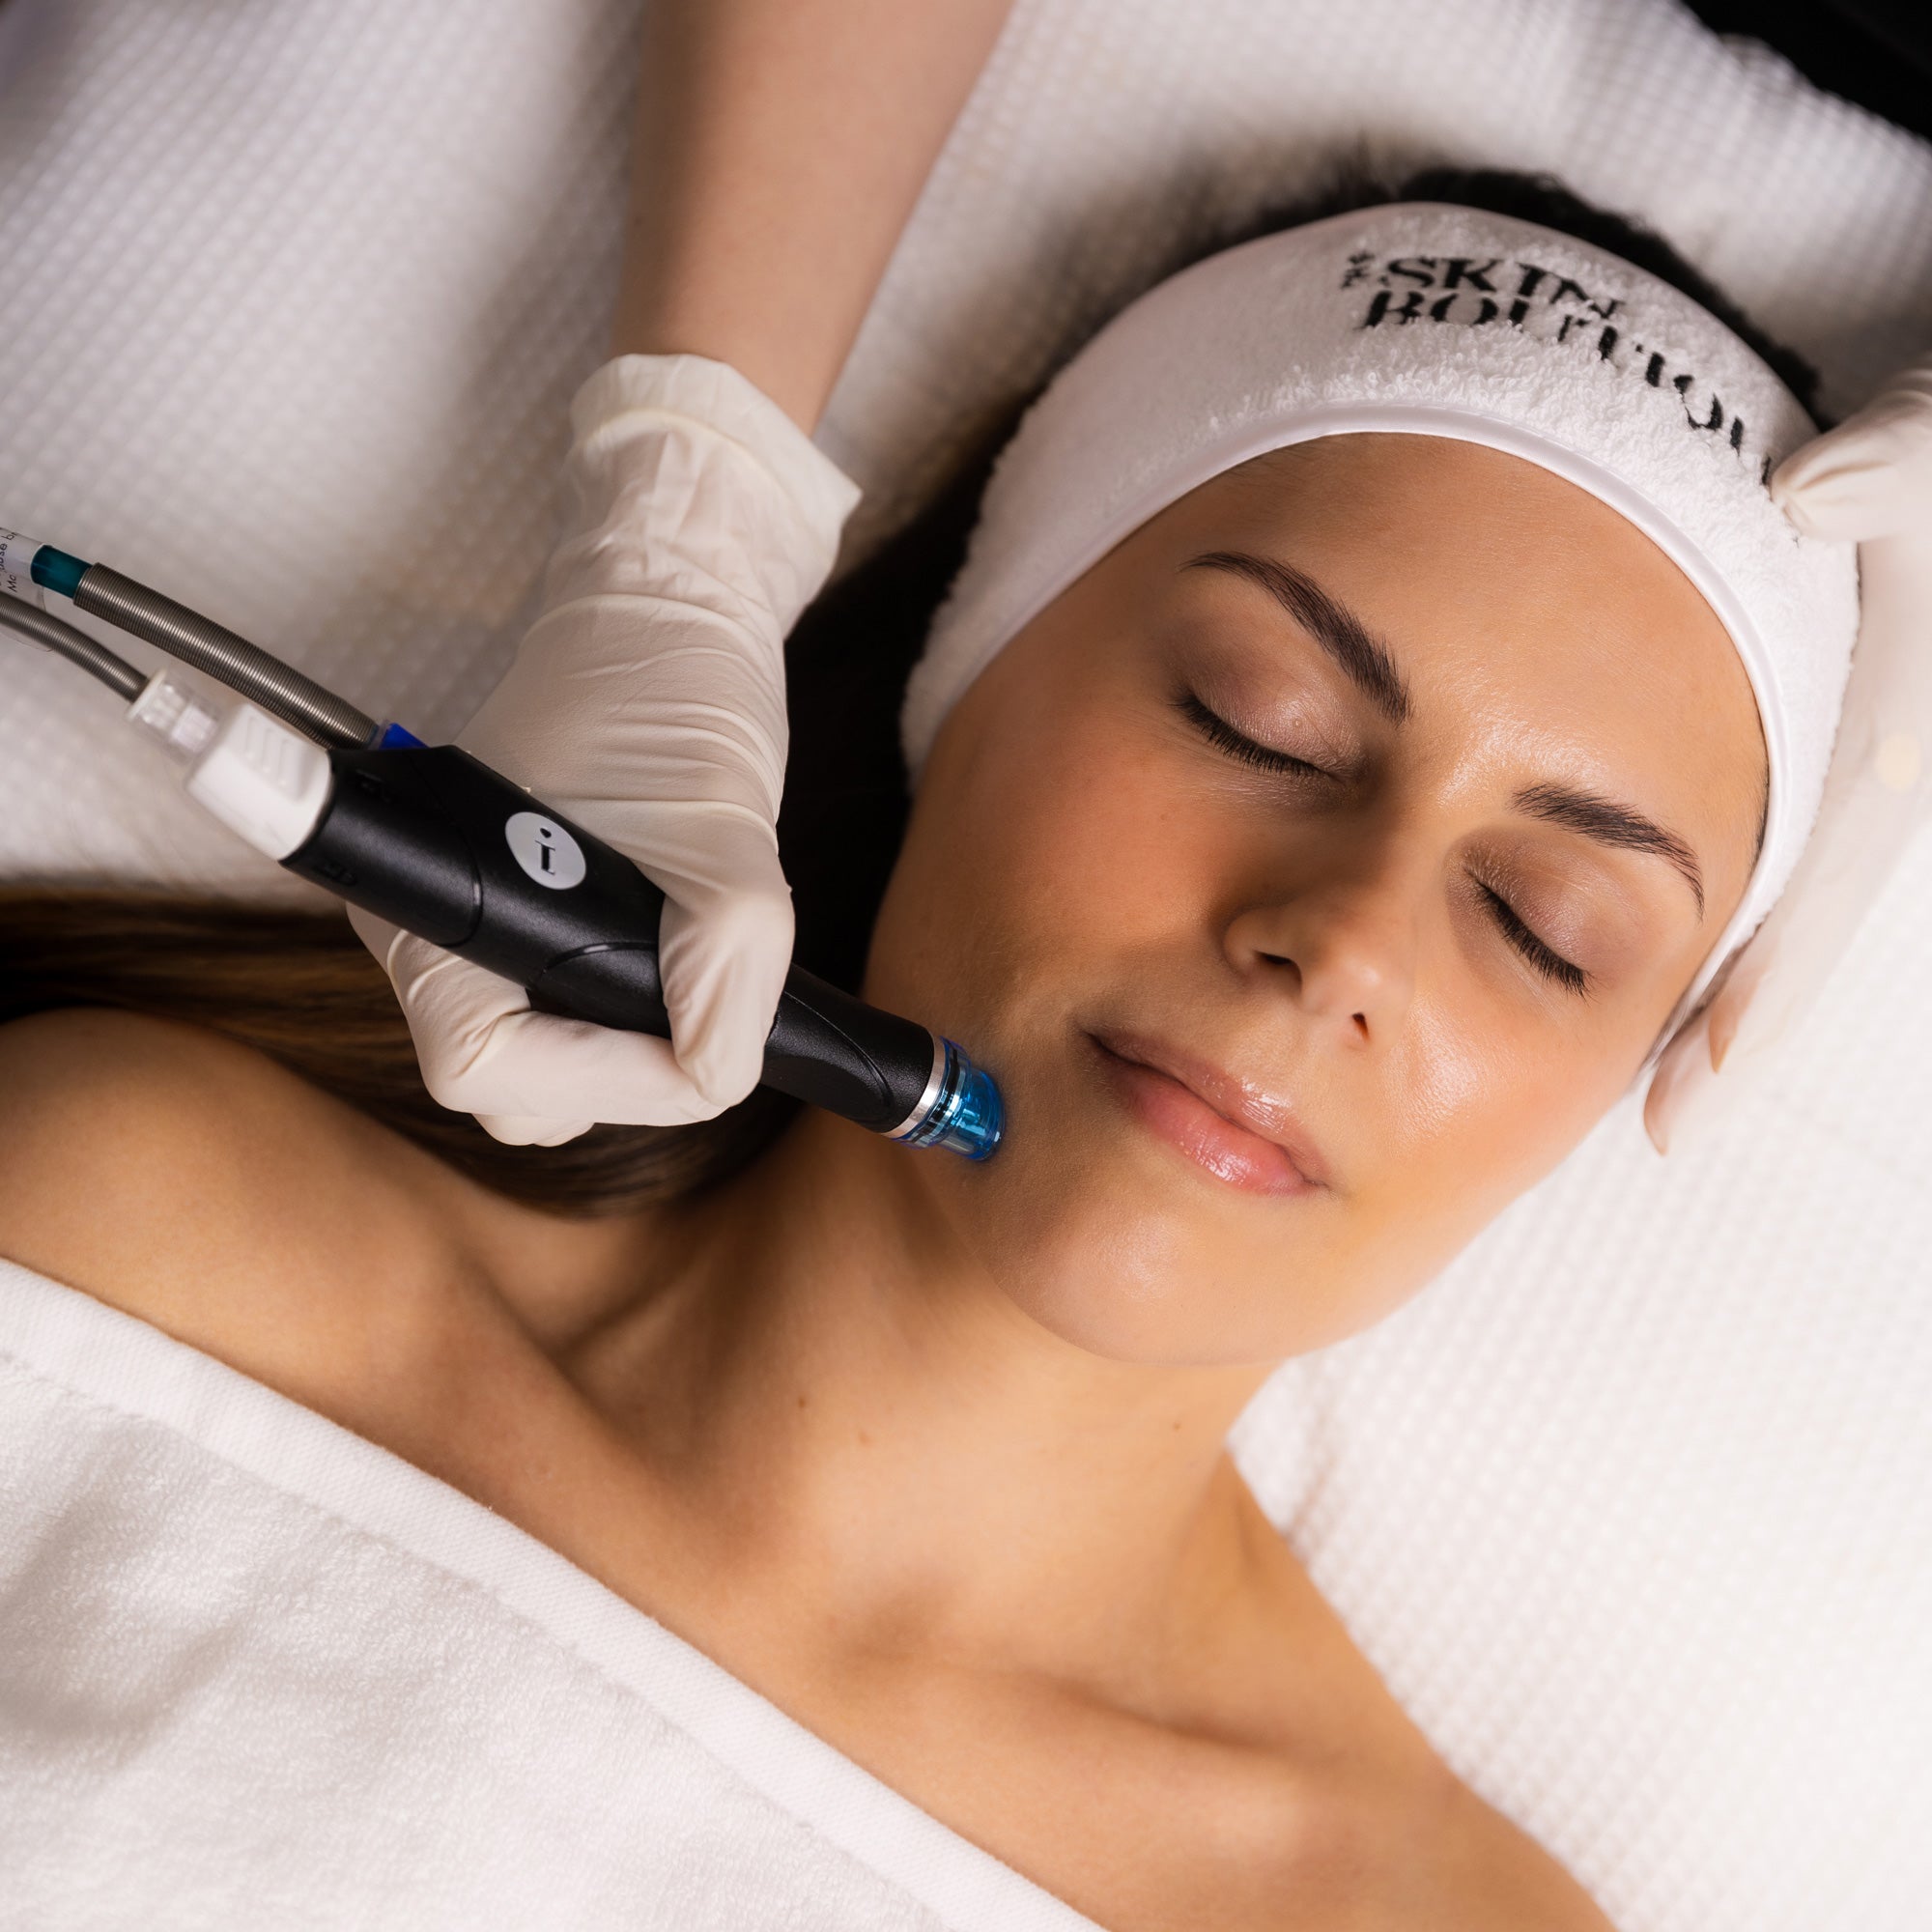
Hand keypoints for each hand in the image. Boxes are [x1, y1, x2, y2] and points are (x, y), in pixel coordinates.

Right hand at [353, 354, 858, 1145]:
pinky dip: (625, 1013)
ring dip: (628, 1043)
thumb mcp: (726, 838)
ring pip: (539, 1073)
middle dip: (621, 1067)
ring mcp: (464, 932)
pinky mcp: (507, 930)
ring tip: (687, 952)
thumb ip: (727, 969)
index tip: (683, 1036)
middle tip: (702, 995)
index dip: (595, 1075)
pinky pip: (558, 1024)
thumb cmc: (672, 696)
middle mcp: (429, 928)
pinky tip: (669, 949)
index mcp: (443, 897)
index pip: (482, 1066)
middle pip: (512, 1091)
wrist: (661, 617)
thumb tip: (714, 1072)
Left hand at [1645, 362, 1931, 1151]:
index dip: (1763, 997)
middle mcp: (1889, 768)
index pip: (1824, 894)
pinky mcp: (1852, 747)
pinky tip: (1690, 956)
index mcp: (1896, 738)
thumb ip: (1889, 469)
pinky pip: (1796, 862)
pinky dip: (1752, 925)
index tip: (1699, 1094)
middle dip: (1739, 1032)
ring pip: (1799, 906)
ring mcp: (1871, 764)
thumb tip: (1809, 493)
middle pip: (1805, 931)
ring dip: (1739, 988)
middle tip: (1667, 1123)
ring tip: (1667, 1072)